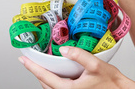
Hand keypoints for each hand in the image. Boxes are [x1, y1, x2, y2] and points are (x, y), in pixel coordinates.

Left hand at [19, 46, 134, 88]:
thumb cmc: (111, 82)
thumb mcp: (96, 65)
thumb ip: (79, 55)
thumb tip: (65, 49)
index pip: (44, 77)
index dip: (32, 67)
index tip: (23, 60)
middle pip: (44, 84)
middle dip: (36, 72)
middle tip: (28, 61)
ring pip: (50, 88)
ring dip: (44, 77)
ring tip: (40, 66)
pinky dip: (53, 81)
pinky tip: (56, 73)